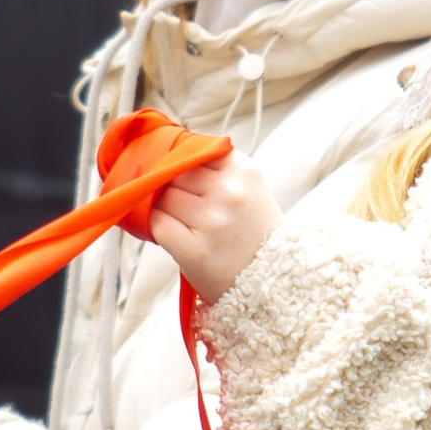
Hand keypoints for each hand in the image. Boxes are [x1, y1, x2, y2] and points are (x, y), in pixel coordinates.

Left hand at [150, 148, 279, 302]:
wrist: (273, 279)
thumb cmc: (252, 229)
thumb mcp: (247, 186)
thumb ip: (213, 165)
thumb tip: (164, 151)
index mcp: (243, 170)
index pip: (192, 150)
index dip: (183, 163)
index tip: (184, 176)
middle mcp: (229, 192)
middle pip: (174, 172)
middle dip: (172, 186)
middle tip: (186, 205)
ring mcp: (212, 222)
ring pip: (162, 197)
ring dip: (165, 208)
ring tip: (186, 223)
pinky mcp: (194, 250)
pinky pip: (157, 223)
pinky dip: (159, 228)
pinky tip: (178, 236)